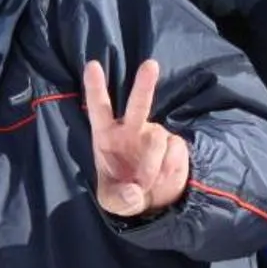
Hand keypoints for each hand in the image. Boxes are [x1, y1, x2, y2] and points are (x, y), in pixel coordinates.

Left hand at [81, 58, 190, 219]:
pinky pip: (174, 152)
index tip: (92, 66)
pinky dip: (168, 170)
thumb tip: (134, 191)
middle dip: (144, 85)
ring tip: (147, 184)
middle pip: (137, 104)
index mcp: (106, 135)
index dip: (96, 88)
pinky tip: (163, 179)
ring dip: (152, 166)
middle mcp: (131, 129)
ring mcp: (154, 134)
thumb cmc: (123, 192)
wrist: (153, 201)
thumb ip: (120, 199)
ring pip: (157, 141)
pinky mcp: (174, 143)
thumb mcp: (113, 202)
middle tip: (150, 65)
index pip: (99, 108)